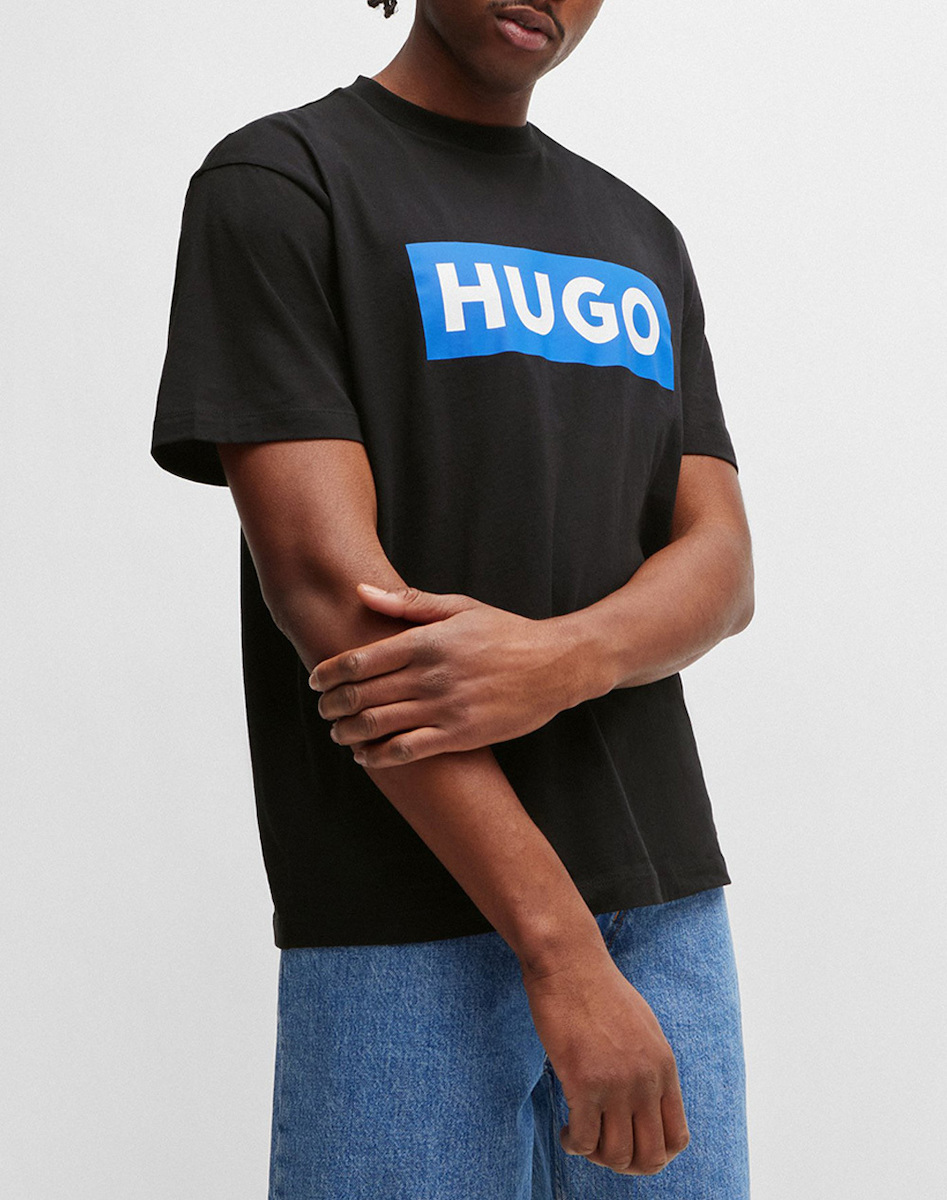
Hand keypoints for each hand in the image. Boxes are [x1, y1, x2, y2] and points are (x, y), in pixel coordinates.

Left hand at [309, 583, 581, 767]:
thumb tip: (361, 591)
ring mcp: (445, 707)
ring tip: (339, 732)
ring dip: (348, 732)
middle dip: (332, 705)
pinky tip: (367, 756)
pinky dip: (378, 756)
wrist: (556, 665)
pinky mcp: (460, 735)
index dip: (330, 673)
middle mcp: (431, 675)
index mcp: (427, 641)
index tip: (317, 680)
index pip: (361, 660)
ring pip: (377, 725)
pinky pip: (407, 751)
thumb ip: (407, 604)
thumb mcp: (460, 608)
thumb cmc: (505, 632)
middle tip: (323, 708)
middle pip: (362, 694)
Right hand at [521, 948, 689, 1176]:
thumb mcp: (641, 1027)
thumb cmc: (598, 989)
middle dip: (625, 1165)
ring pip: (617, 1156)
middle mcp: (647, 1081)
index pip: (677, 1138)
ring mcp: (617, 1084)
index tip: (630, 1143)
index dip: (654, 1154)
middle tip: (603, 1148)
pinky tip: (567, 1131)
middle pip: (650, 1157)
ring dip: (598, 1157)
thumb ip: (649, 1065)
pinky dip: (575, 1145)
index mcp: (665, 1067)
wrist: (570, 963)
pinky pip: (585, 1140)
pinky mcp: (584, 1083)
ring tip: (582, 1137)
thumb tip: (645, 1100)